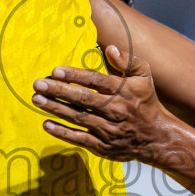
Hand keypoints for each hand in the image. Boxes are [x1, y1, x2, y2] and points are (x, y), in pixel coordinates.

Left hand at [33, 45, 175, 162]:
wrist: (157, 137)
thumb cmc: (146, 102)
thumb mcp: (144, 77)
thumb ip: (128, 61)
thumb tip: (109, 49)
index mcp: (123, 91)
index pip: (95, 81)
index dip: (74, 75)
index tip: (55, 71)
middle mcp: (115, 110)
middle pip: (83, 99)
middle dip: (59, 91)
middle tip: (39, 84)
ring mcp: (108, 130)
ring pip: (78, 118)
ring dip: (56, 109)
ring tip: (37, 99)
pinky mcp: (103, 146)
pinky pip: (80, 139)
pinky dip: (62, 133)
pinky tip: (47, 124)